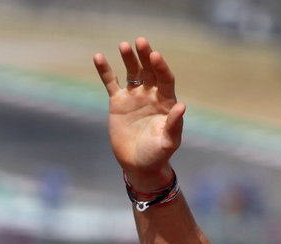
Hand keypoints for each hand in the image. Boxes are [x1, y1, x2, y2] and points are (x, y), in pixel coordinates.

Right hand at [93, 37, 184, 190]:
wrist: (138, 165)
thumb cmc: (157, 154)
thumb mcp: (168, 142)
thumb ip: (174, 125)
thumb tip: (181, 106)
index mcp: (166, 101)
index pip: (165, 79)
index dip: (161, 67)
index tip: (155, 56)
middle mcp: (151, 94)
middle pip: (149, 70)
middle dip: (145, 56)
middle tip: (141, 42)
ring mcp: (134, 96)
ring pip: (132, 72)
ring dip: (128, 58)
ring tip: (124, 46)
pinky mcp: (118, 102)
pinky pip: (110, 83)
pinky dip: (105, 70)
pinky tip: (98, 57)